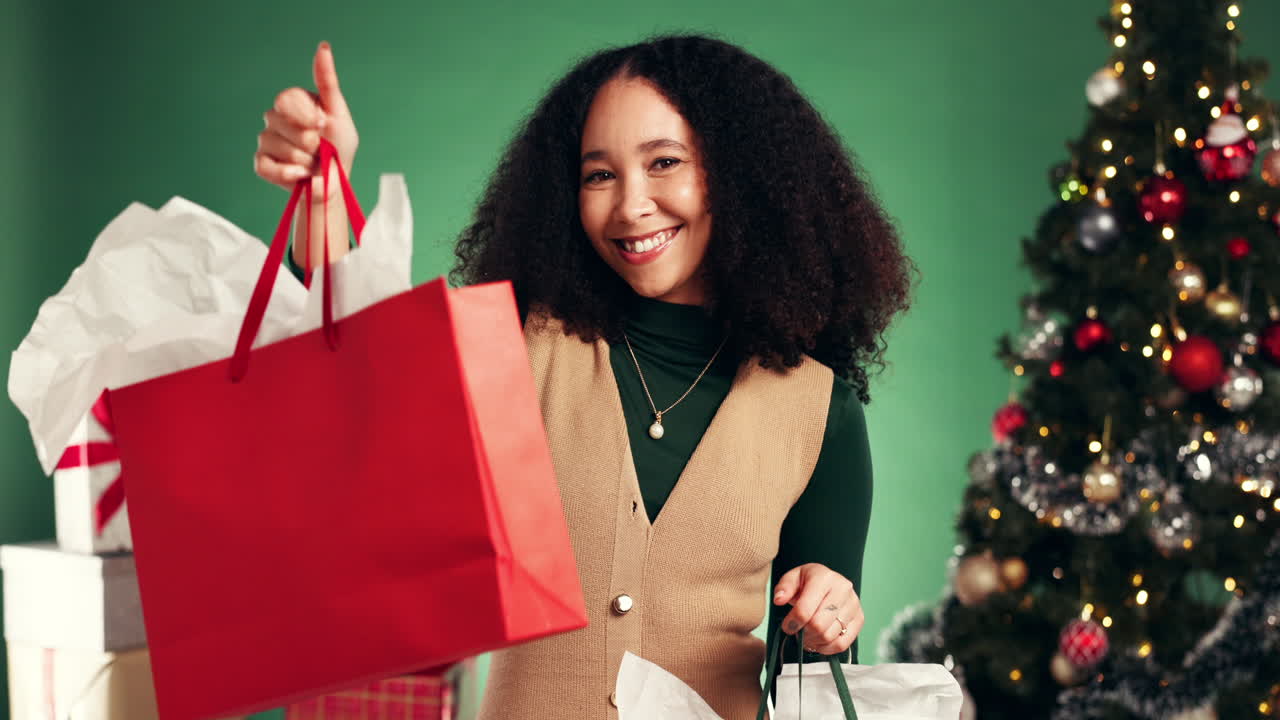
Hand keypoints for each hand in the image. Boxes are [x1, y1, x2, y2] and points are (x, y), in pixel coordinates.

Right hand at [254, 41, 358, 197]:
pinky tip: (300, 175)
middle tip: (320, 149)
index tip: (323, 125)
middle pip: (280, 122)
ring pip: (276, 145)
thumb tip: (323, 46)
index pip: (286, 99)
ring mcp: (266, 141)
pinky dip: (288, 174)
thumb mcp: (338, 112)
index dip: (305, 115)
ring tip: (312, 163)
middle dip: (308, 140)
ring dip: (303, 159)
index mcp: (292, 104)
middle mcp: (275, 119)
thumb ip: (327, 81)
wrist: (335, 183)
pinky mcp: (261, 164)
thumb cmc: (338, 147)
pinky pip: (266, 167)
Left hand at [773, 563, 863, 656]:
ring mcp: (854, 605)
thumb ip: (783, 588)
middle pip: (819, 625)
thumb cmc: (808, 582)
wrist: (828, 582)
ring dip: (814, 641)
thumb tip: (779, 600)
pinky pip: (842, 644)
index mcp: (824, 578)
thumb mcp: (792, 578)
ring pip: (830, 636)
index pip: (805, 609)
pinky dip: (827, 648)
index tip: (787, 627)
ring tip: (807, 636)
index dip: (793, 623)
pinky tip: (818, 641)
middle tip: (797, 632)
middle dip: (803, 633)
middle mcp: (843, 589)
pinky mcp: (859, 619)